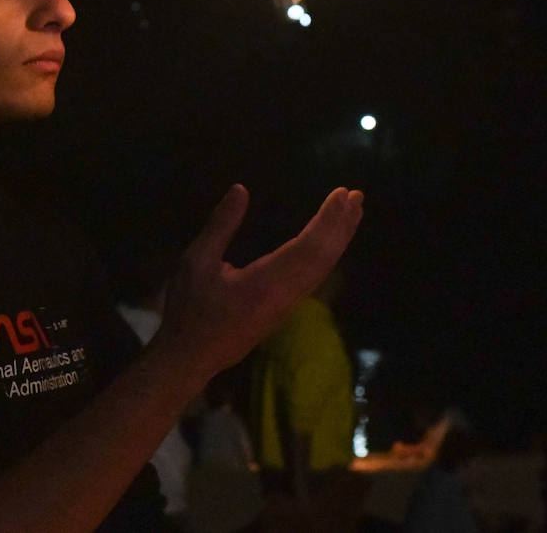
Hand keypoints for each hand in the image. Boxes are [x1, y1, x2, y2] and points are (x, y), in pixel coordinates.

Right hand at [154, 184, 363, 377]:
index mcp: (268, 282)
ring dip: (339, 239)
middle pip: (324, 258)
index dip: (328, 219)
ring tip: (352, 213)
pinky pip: (315, 277)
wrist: (190, 357)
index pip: (309, 247)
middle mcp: (287, 295)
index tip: (342, 194)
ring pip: (323, 270)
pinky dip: (328, 254)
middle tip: (356, 195)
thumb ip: (220, 226)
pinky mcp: (284, 309)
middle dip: (342, 225)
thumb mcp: (196, 262)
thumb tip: (241, 189)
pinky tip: (329, 244)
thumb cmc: (190, 310)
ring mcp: (288, 305)